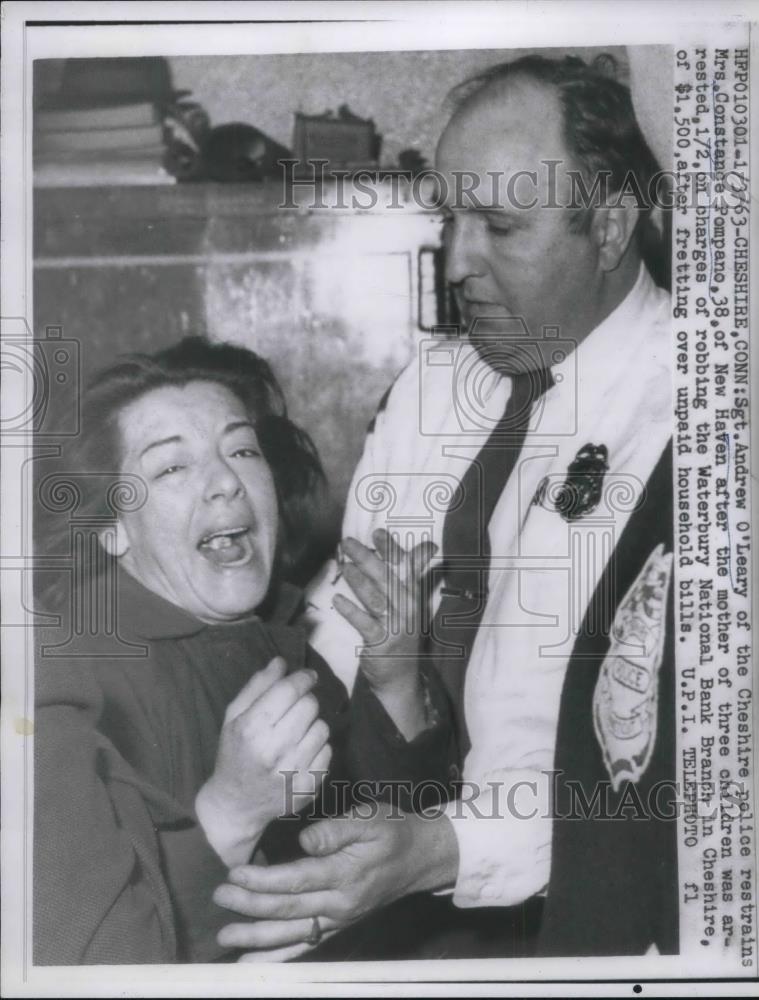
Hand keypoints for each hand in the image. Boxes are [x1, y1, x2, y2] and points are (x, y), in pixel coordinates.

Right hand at [196, 657, 331, 866]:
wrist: (236, 805)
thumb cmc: (234, 754)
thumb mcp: (234, 717)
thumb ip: (257, 687)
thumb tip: (281, 662)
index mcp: (252, 729)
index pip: (290, 691)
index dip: (303, 678)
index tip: (309, 676)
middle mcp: (274, 750)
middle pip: (310, 706)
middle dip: (305, 701)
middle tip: (295, 708)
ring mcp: (294, 771)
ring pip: (322, 727)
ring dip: (312, 725)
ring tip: (295, 733)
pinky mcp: (309, 786)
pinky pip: (328, 751)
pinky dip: (317, 748)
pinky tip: (300, 753)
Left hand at [213, 804, 458, 957]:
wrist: (421, 856)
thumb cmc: (393, 830)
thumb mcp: (369, 817)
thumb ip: (336, 830)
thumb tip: (305, 842)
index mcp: (345, 874)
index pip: (294, 881)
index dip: (262, 880)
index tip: (235, 874)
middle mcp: (340, 904)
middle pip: (287, 910)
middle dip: (250, 906)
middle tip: (219, 898)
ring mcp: (339, 919)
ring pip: (292, 933)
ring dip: (257, 937)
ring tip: (227, 937)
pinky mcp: (339, 925)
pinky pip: (306, 946)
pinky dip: (279, 956)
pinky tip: (254, 961)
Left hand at [334, 528, 435, 687]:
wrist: (401, 675)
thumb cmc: (401, 631)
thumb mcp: (411, 602)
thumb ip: (414, 573)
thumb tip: (428, 546)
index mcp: (414, 594)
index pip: (406, 566)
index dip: (392, 549)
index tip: (377, 533)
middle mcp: (408, 607)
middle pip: (387, 578)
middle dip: (367, 558)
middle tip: (347, 543)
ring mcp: (395, 625)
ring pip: (375, 598)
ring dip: (358, 580)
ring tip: (343, 565)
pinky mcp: (381, 643)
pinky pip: (365, 623)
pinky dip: (351, 611)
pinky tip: (337, 600)